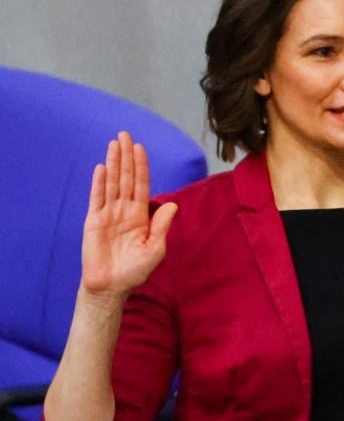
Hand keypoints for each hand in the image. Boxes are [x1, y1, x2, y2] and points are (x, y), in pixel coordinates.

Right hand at [80, 131, 177, 297]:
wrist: (112, 286)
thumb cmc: (135, 270)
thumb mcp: (155, 248)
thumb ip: (162, 225)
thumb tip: (173, 204)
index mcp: (141, 216)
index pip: (141, 185)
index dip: (141, 166)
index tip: (140, 148)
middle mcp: (124, 210)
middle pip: (125, 178)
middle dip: (126, 157)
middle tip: (125, 134)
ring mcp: (108, 214)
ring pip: (111, 183)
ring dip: (112, 163)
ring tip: (113, 144)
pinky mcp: (93, 221)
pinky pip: (96, 198)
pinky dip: (99, 183)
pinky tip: (101, 168)